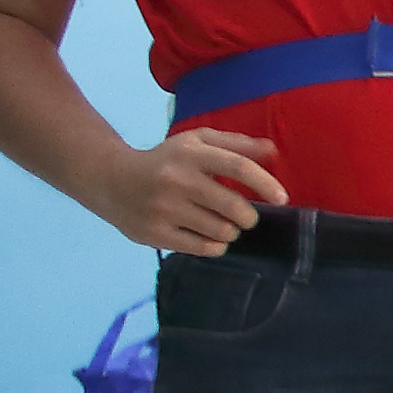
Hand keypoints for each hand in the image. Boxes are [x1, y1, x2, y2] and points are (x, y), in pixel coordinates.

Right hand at [97, 129, 283, 255]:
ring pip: (221, 231)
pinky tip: (211, 238)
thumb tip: (272, 151)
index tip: (282, 198)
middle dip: (249, 217)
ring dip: (232, 231)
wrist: (110, 180)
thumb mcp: (196, 143)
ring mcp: (163, 209)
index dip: (265, 184)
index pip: (238, 168)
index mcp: (191, 154)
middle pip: (233, 207)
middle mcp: (176, 180)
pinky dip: (216, 246)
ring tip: (224, 225)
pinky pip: (203, 249)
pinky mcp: (154, 234)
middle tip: (246, 217)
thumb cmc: (166, 161)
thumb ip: (236, 145)